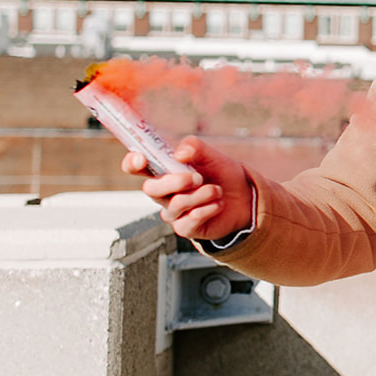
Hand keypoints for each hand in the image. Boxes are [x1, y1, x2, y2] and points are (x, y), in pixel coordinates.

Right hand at [121, 137, 251, 240]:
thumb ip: (195, 148)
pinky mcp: (185, 228)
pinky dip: (207, 210)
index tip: (141, 158)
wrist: (244, 197)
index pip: (136, 167)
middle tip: (198, 177)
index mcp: (164, 171)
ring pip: (175, 204)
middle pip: (151, 189)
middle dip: (175, 181)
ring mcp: (173, 211)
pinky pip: (188, 222)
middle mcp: (163, 192)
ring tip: (217, 190)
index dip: (132, 162)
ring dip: (201, 195)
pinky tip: (218, 204)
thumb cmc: (221, 175)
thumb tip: (179, 153)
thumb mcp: (212, 155)